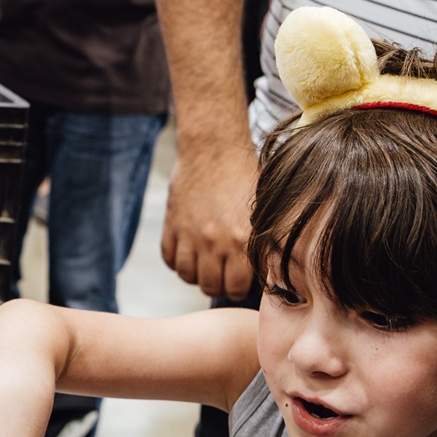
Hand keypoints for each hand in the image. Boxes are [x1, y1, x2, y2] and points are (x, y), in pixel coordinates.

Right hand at [160, 144, 257, 299]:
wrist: (213, 147)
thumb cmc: (244, 174)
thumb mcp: (262, 209)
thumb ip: (261, 241)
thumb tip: (267, 270)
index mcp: (242, 239)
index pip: (237, 288)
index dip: (239, 289)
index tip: (240, 282)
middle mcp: (215, 242)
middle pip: (210, 286)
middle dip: (217, 285)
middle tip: (222, 276)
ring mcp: (190, 234)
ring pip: (187, 276)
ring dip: (196, 275)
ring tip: (204, 266)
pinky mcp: (172, 225)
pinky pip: (169, 259)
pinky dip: (177, 261)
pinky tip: (187, 253)